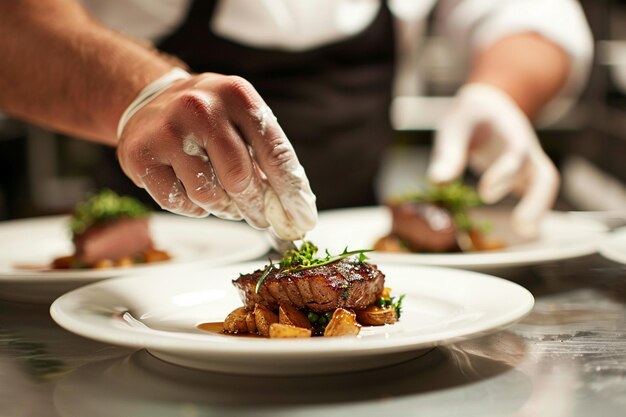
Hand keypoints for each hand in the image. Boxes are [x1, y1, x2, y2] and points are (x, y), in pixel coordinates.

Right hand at [117, 72, 316, 239]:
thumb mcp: (241, 120)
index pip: (275, 152)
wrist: (148, 102)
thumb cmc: (209, 119)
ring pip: (209, 195)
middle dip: (256, 207)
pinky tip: (194, 191)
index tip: (302, 219)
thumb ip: (267, 158)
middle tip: (262, 219)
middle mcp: (201, 107)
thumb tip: (295, 210)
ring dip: (224, 208)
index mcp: (237, 95)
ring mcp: (167, 130)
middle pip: (240, 178)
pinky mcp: (140, 155)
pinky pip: (178, 202)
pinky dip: (194, 207)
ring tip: (226, 201)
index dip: (291, 193)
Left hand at [427, 83, 558, 236]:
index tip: (485, 194)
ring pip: (546, 185)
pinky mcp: (524, 175)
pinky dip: (533, 210)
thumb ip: (448, 153)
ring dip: (538, 209)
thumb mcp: (454, 127)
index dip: (505, 173)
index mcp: (510, 129)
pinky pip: (536, 193)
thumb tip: (437, 182)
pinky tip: (523, 231)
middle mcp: (526, 147)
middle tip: (520, 226)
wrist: (488, 105)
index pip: (516, 151)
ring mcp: (529, 162)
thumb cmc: (468, 116)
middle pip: (545, 174)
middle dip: (536, 200)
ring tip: (525, 233)